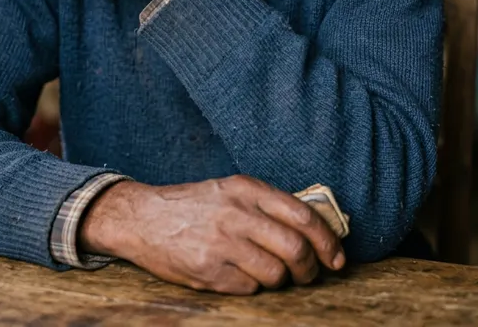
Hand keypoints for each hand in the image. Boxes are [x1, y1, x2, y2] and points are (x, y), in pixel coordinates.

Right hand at [80, 175, 345, 294]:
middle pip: (295, 249)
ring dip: (280, 280)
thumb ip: (266, 204)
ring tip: (268, 273)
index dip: (326, 240)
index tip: (336, 257)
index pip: (302, 215)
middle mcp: (236, 213)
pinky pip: (250, 288)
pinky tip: (238, 274)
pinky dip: (252, 287)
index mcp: (245, 189)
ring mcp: (222, 243)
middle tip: (308, 274)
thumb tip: (312, 228)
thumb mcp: (229, 190)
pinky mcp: (209, 271)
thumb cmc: (192, 205)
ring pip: (276, 274)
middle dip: (309, 268)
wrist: (141, 217)